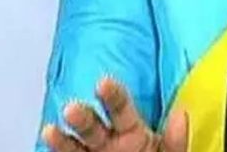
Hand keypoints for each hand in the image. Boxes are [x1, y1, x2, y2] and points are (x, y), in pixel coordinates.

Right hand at [42, 77, 188, 151]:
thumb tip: (180, 114)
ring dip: (62, 140)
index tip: (103, 82)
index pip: (121, 108)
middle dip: (82, 117)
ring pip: (74, 148)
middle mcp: (108, 143)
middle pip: (92, 127)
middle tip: (72, 108)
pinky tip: (46, 143)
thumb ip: (175, 141)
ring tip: (50, 131)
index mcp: (132, 132)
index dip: (112, 95)